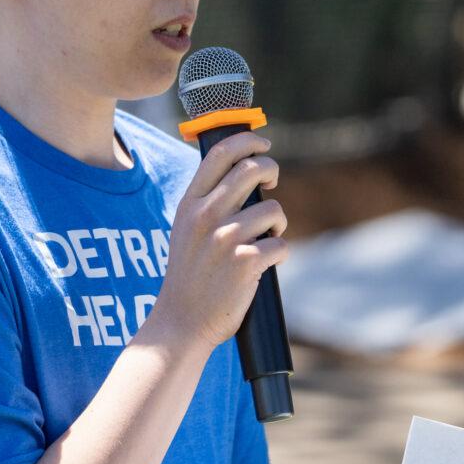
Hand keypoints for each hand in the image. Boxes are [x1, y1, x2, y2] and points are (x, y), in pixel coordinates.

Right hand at [145, 132, 288, 350]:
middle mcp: (206, 216)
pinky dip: (279, 253)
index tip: (263, 144)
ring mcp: (226, 238)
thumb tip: (245, 169)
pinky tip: (265, 264)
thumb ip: (207, 200)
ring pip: (274, 210)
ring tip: (265, 239)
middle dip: (271, 170)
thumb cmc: (190, 274)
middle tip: (272, 183)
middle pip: (252, 169)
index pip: (221, 154)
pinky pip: (281, 243)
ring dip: (277, 223)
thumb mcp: (185, 229)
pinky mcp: (246, 262)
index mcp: (190, 204)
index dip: (248, 140)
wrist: (182, 322)